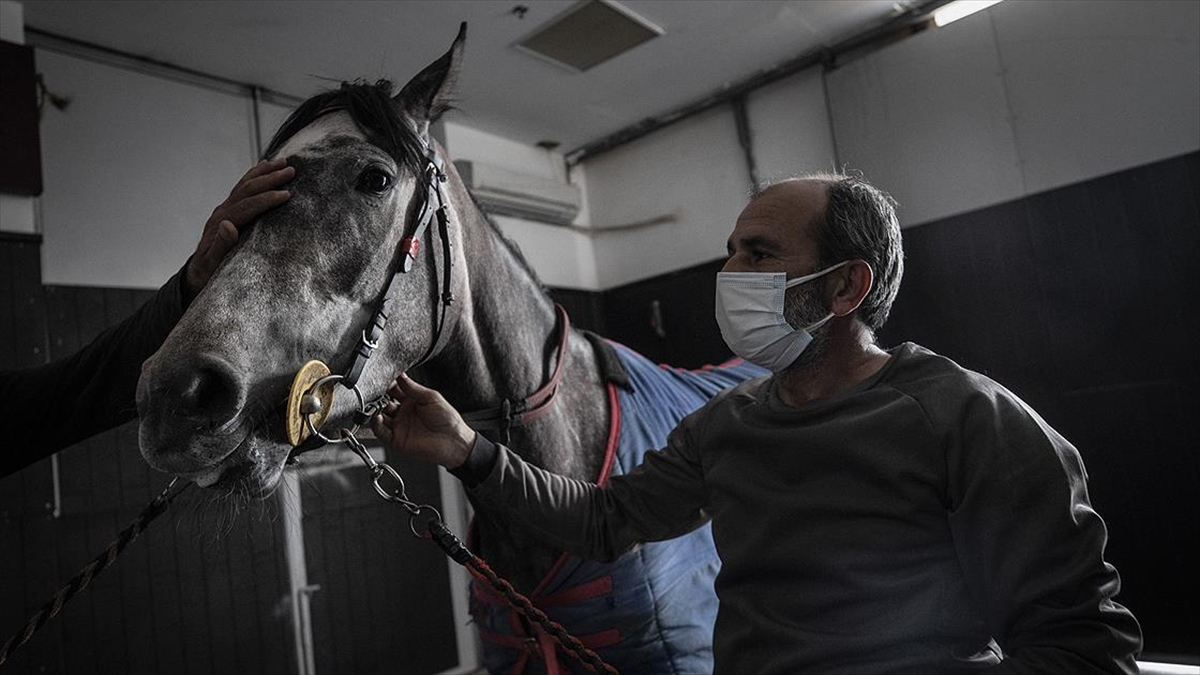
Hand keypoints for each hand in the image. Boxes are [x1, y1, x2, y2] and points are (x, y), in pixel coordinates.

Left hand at [184, 158, 293, 298]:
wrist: (198, 273)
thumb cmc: (208, 272)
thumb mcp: (212, 264)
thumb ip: (220, 246)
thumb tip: (228, 226)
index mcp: (221, 223)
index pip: (247, 206)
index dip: (267, 199)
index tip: (287, 195)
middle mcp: (222, 212)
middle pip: (247, 189)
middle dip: (270, 179)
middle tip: (291, 171)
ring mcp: (225, 209)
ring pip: (245, 184)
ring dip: (265, 172)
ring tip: (283, 162)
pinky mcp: (229, 209)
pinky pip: (243, 187)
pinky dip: (254, 175)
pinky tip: (264, 166)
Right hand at [371, 374, 475, 468]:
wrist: (454, 442)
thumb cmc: (448, 420)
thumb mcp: (431, 398)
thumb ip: (413, 388)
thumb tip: (400, 376)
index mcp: (413, 401)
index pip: (394, 390)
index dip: (388, 384)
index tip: (382, 378)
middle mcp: (404, 413)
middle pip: (384, 402)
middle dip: (378, 396)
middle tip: (374, 392)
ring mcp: (400, 426)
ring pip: (380, 416)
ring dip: (374, 410)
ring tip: (374, 404)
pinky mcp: (397, 439)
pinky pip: (381, 432)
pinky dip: (376, 425)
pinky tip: (378, 417)